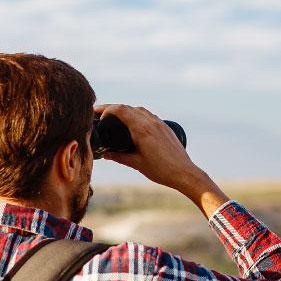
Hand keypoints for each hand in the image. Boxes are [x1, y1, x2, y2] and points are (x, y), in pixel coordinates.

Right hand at [94, 103, 228, 214]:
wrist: (184, 173)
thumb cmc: (162, 171)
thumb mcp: (137, 164)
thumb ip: (119, 157)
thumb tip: (106, 154)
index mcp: (142, 130)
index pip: (120, 110)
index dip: (106, 109)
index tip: (97, 113)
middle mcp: (151, 122)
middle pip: (128, 107)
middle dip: (113, 108)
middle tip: (101, 113)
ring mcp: (159, 123)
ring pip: (139, 109)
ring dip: (126, 110)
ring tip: (115, 117)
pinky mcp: (165, 127)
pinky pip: (148, 115)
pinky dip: (137, 114)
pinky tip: (134, 122)